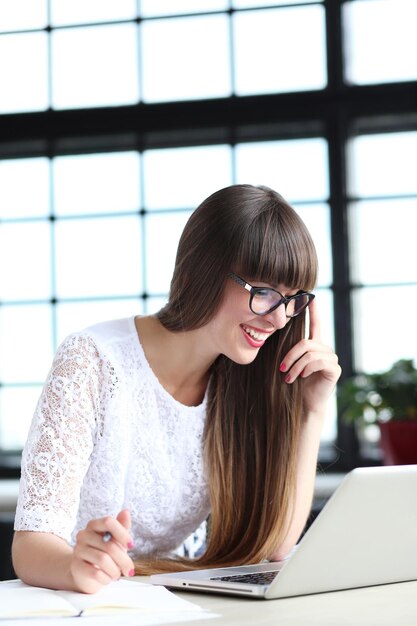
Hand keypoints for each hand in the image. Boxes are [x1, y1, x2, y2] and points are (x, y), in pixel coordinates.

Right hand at [70, 509, 134, 593]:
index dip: (122, 533)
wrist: (85, 573)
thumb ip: (121, 526)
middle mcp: (83, 535)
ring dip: (115, 571)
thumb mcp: (115, 540)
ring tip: (117, 574)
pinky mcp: (76, 566)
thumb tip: (126, 511)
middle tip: (129, 569)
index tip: (131, 545)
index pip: (108, 522)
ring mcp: (78, 550)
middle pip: (109, 545)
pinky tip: (108, 579)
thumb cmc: (104, 553)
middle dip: (123, 560)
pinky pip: (95, 573)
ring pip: (103, 559)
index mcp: (94, 525)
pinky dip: (106, 578)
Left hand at [280, 298, 340, 416]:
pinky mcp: (335, 368)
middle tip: (281, 369)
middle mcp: (324, 348)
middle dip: (290, 356)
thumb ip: (288, 349)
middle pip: (305, 342)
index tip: (311, 295)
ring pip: (310, 353)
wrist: (304, 403)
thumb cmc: (294, 383)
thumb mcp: (288, 363)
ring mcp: (331, 357)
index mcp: (314, 344)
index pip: (315, 323)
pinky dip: (306, 369)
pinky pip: (318, 362)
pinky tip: (303, 377)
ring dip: (296, 366)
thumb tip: (275, 332)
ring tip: (289, 378)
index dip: (313, 310)